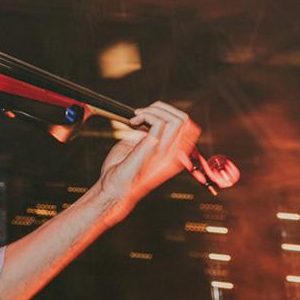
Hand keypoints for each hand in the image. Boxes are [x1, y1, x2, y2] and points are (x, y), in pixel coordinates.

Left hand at [96, 101, 200, 223]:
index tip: (148, 115)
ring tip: (136, 118)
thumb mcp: (138, 147)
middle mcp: (173, 154)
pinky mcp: (153, 151)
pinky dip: (146, 116)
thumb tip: (151, 119)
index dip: (169, 112)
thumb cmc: (120, 171)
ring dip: (153, 110)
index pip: (188, 126)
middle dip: (161, 108)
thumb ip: (148, 134)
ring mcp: (165, 154)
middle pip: (184, 119)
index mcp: (172, 153)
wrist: (112, 191)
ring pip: (176, 120)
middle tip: (140, 114)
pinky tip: (133, 122)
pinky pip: (160, 125)